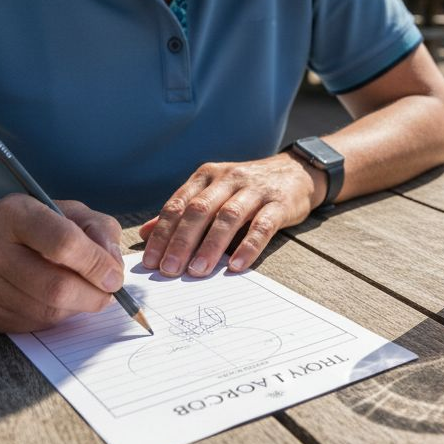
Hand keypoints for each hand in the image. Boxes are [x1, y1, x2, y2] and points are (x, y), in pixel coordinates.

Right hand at [0, 194, 125, 332]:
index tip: (113, 276)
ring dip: (75, 309)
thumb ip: (98, 229)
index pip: (63, 242)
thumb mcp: (64, 210)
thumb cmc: (24, 224)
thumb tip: (113, 267)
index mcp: (14, 214)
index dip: (97, 264)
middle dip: (93, 296)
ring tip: (81, 294)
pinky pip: (31, 325)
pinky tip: (53, 301)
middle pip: (56, 287)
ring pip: (46, 312)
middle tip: (106, 294)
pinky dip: (53, 318)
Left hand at [140, 154, 321, 276]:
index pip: (178, 204)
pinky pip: (261, 226)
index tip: (150, 260)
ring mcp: (254, 190)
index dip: (162, 233)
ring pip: (228, 217)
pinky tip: (236, 266)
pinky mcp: (279, 204)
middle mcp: (228, 179)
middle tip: (169, 269)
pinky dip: (248, 247)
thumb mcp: (213, 191)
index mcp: (207, 176)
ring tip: (197, 271)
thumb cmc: (247, 188)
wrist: (296, 172)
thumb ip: (182, 211)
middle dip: (181, 241)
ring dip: (210, 246)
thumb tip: (146, 232)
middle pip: (199, 210)